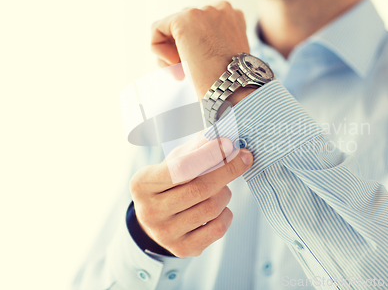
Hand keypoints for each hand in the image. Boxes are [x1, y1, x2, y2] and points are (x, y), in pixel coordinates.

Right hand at [129, 132, 253, 257]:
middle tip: (244, 159)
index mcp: (142, 183)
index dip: (209, 155)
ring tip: (222, 187)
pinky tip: (220, 208)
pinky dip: (226, 214)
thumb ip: (196, 149)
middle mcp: (149, 211)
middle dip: (228, 170)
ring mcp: (165, 233)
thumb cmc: (168, 183)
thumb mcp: (174, 161)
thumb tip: (223, 138)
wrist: (155, 218)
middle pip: (200, 188)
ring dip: (225, 192)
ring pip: (212, 208)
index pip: (181, 167)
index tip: (230, 144)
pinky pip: (217, 229)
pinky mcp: (182, 249)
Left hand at [150, 1, 250, 98]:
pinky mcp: (183, 19)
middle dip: (182, 51)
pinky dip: (158, 50)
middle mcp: (220, 9)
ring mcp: (202, 11)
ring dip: (171, 53)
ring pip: (171, 28)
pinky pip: (157, 29)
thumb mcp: (224, 57)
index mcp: (234, 17)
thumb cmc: (229, 81)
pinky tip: (173, 64)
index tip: (201, 69)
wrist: (231, 87)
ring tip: (181, 72)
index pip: (203, 27)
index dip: (196, 49)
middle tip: (187, 74)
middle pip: (186, 26)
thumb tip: (184, 44)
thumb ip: (211, 42)